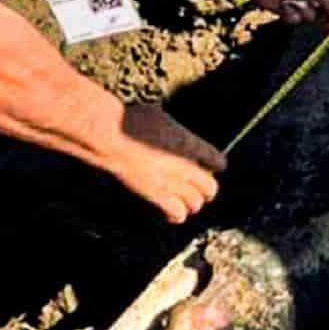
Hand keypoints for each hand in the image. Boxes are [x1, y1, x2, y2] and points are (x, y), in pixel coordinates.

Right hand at [112, 104, 225, 223]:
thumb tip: (170, 131)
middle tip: (202, 189)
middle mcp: (185, 164)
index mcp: (188, 142)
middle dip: (207, 190)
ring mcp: (171, 181)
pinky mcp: (156, 195)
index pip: (217, 160)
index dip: (216, 165)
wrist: (111, 135)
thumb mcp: (159, 114)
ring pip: (195, 203)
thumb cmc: (129, 119)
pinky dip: (176, 214)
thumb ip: (171, 129)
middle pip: (210, 187)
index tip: (215, 166)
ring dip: (192, 203)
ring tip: (187, 202)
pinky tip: (172, 212)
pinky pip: (176, 212)